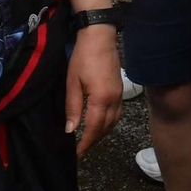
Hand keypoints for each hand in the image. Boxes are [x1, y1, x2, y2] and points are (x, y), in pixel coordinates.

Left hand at [65, 24, 123, 156]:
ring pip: (114, 122)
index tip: (78, 154)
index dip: (86, 143)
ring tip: (90, 140)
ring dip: (102, 133)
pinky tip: (101, 124)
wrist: (99, 36)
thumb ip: (73, 108)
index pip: (93, 128)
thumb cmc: (83, 57)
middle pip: (106, 128)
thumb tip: (70, 130)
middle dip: (94, 141)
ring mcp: (120, 95)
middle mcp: (114, 100)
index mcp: (101, 99)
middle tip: (81, 150)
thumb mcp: (72, 83)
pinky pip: (117, 113)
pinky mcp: (120, 90)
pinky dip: (109, 123)